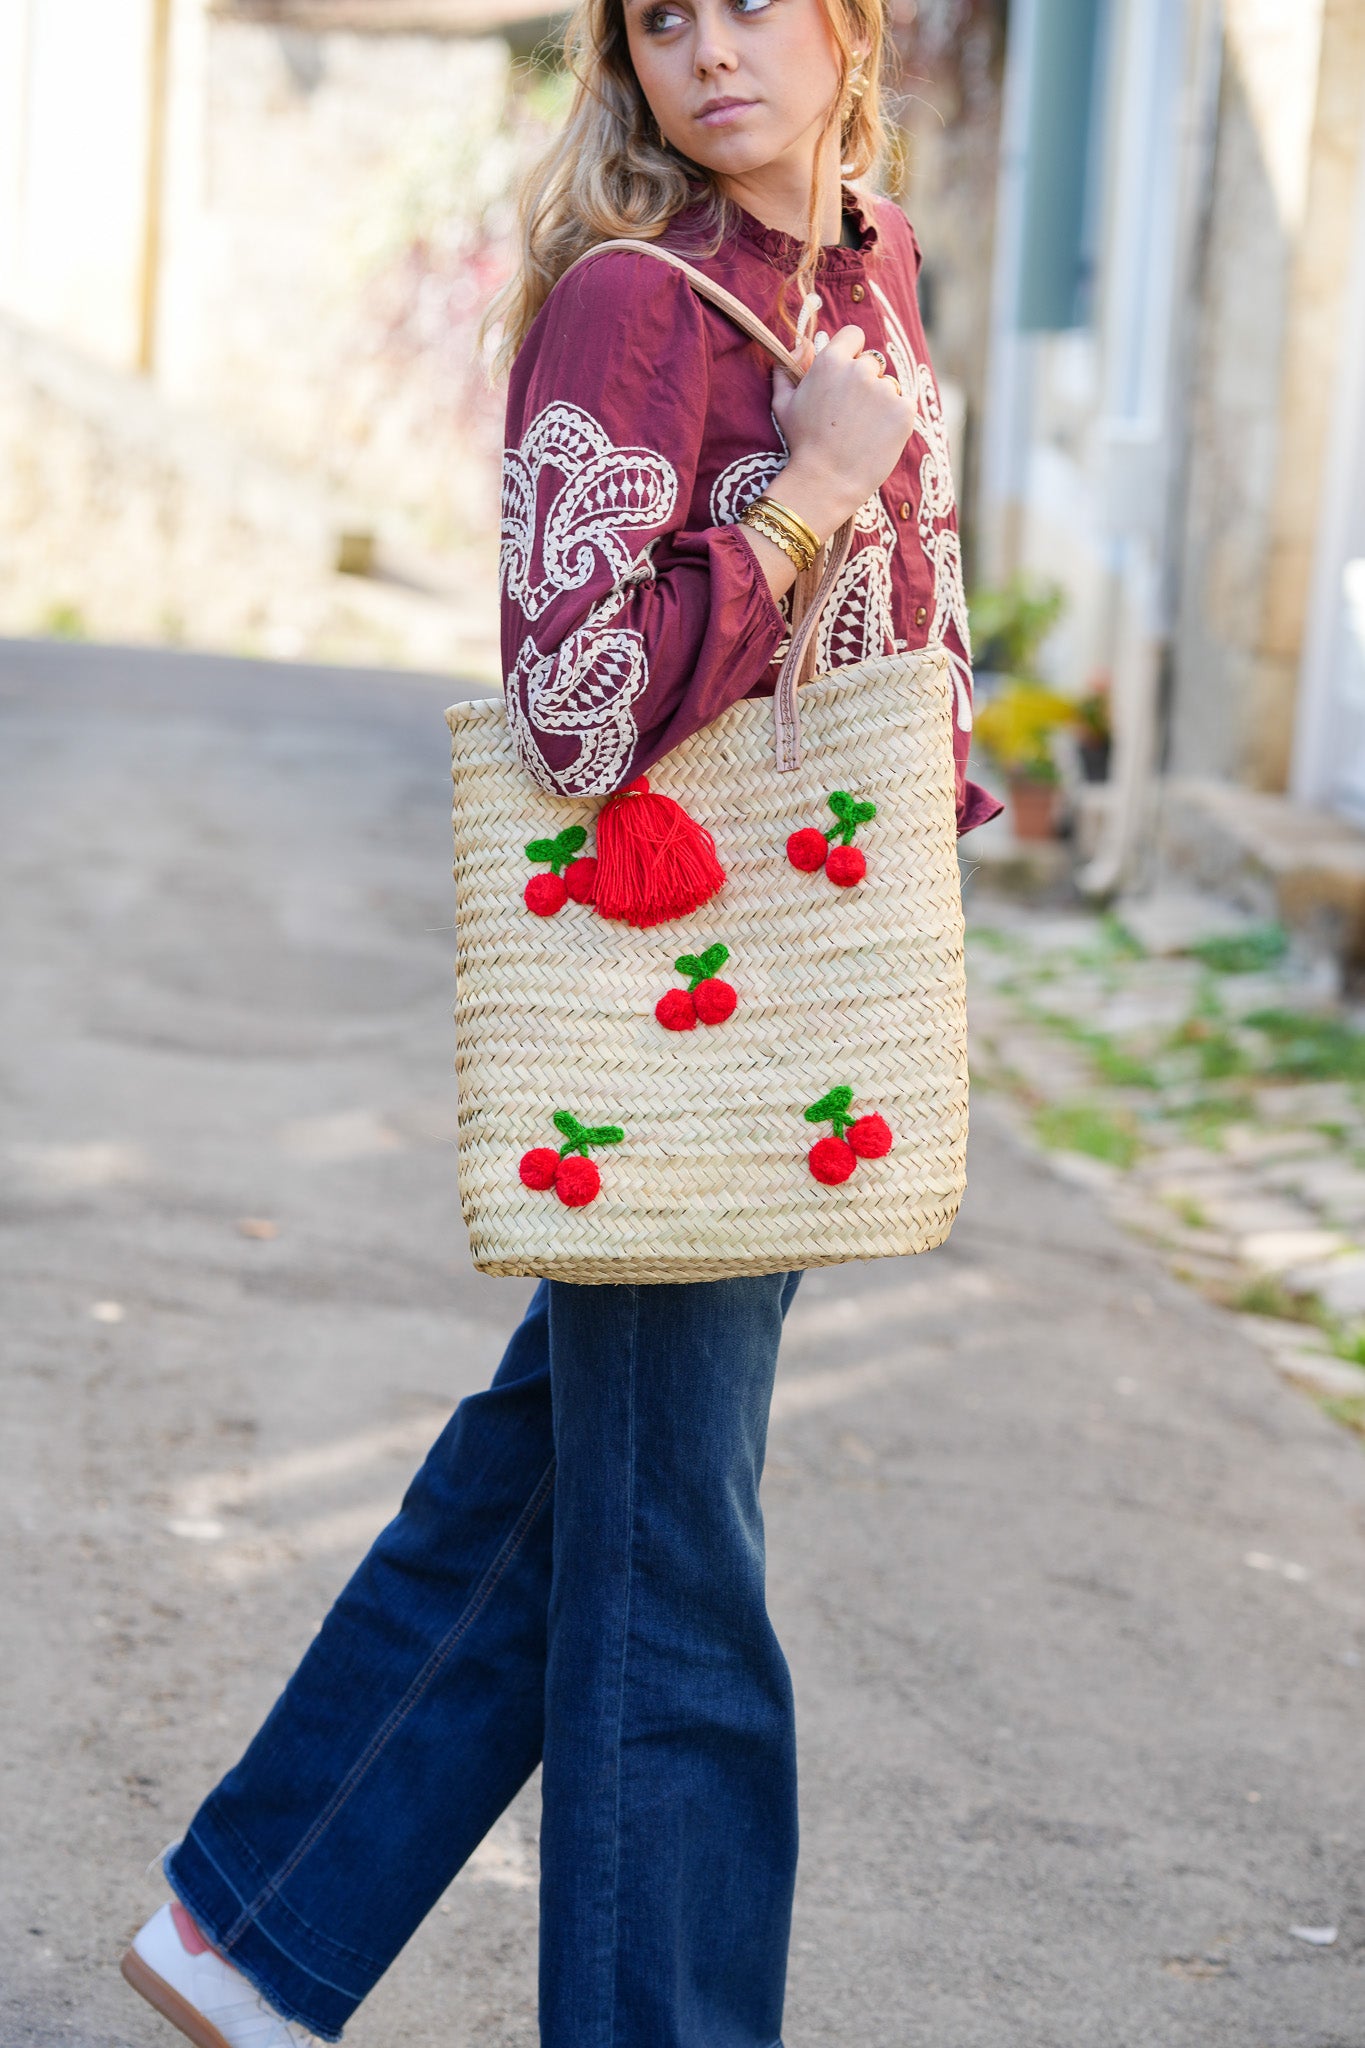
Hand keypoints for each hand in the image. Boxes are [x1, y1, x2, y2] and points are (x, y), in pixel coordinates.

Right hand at [769, 326, 914, 538]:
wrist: (826, 481)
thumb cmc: (802, 444)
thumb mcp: (783, 404)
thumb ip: (788, 368)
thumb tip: (802, 345)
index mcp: (831, 361)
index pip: (854, 335)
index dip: (852, 351)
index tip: (848, 371)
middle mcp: (860, 370)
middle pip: (873, 362)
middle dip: (866, 382)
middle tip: (852, 414)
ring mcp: (885, 389)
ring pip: (889, 386)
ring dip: (881, 402)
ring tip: (863, 430)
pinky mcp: (904, 410)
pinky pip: (905, 405)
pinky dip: (896, 419)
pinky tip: (878, 437)